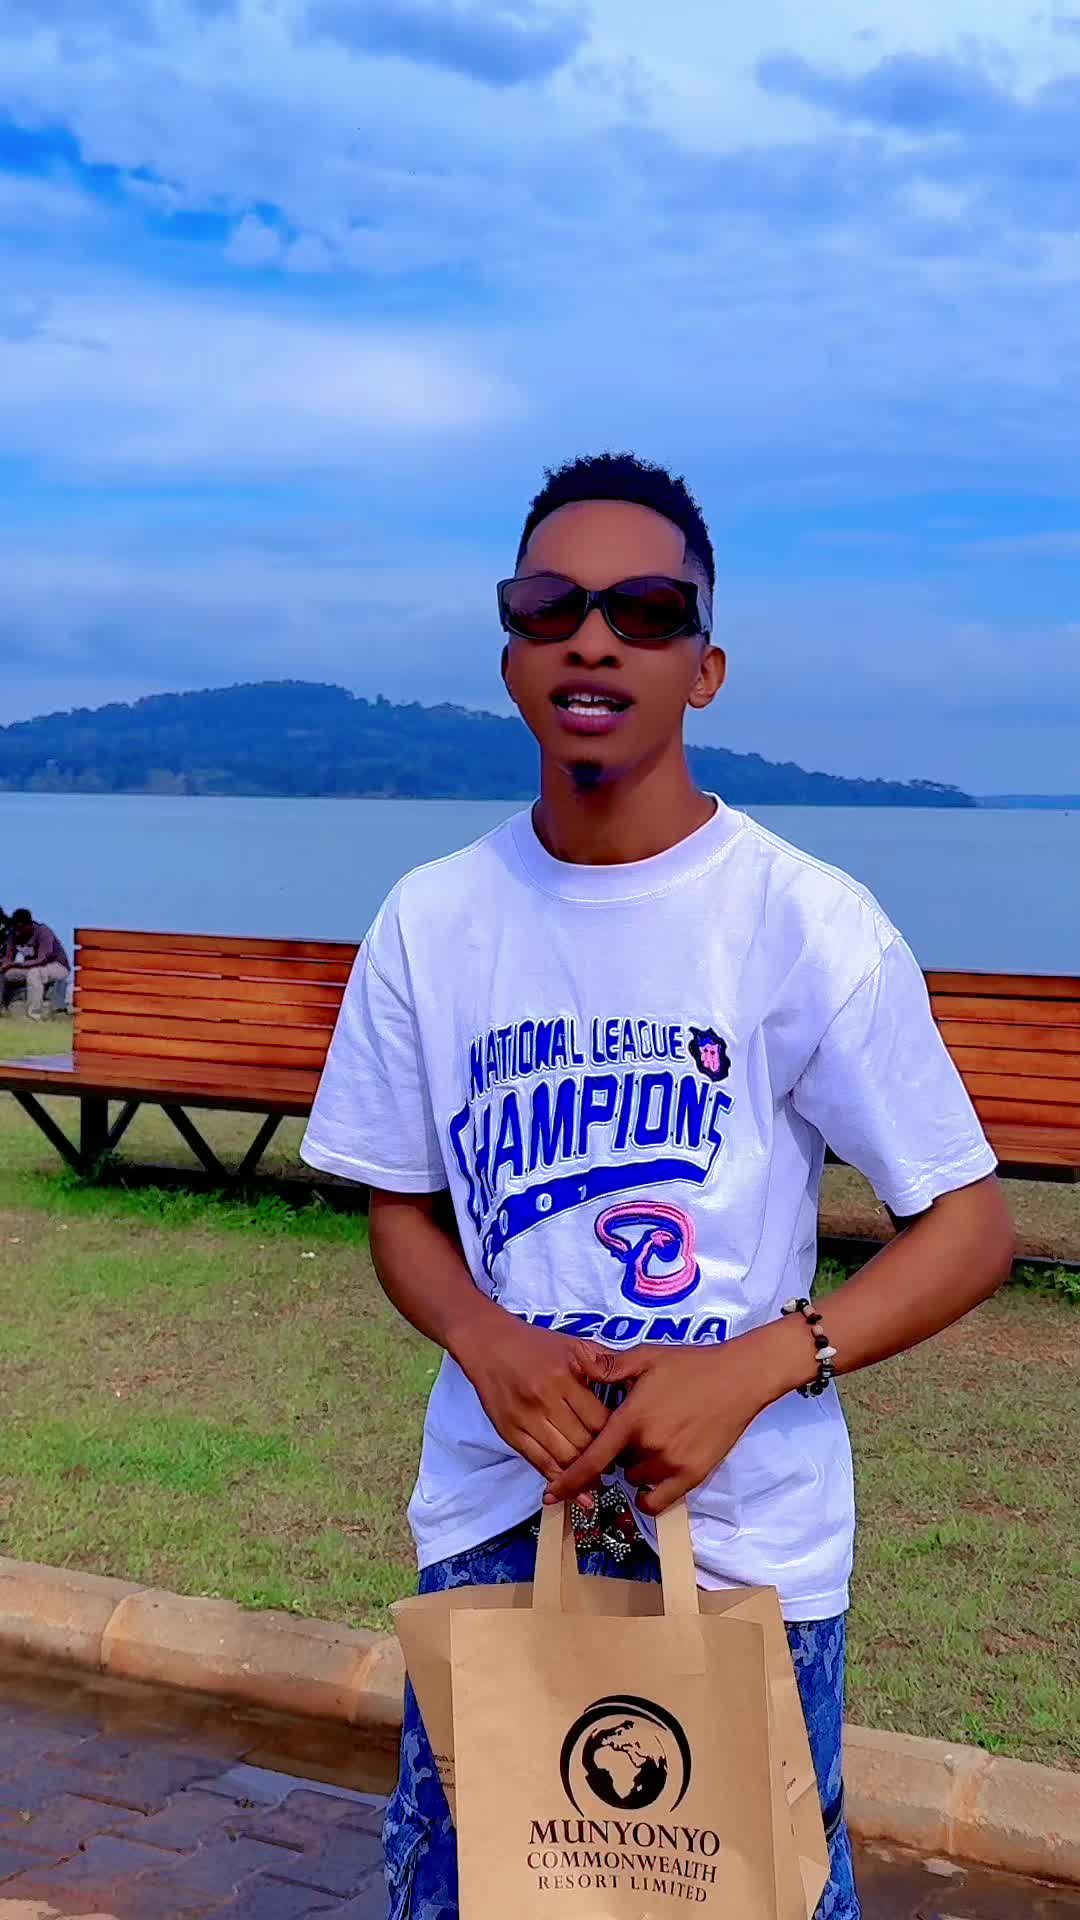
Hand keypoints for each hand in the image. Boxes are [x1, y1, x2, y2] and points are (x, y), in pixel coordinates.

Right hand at [450, 1309, 609, 1488]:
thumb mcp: (573, 1343)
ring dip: (584, 1473)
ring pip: (563, 1458)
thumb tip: (633, 1380)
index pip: (600, 1420)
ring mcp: (526, 1419)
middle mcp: (546, 1399)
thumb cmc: (534, 1344)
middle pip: (584, 1443)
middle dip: (604, 1458)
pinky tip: (574, 1489)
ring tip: (599, 1478)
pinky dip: (558, 1479)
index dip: (617, 1436)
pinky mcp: (510, 1433)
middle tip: (617, 1464)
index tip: (626, 1443)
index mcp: (565, 1377)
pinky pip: (538, 1463)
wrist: (488, 1343)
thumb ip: (603, 1362)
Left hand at [543, 1327, 799, 1515]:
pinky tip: (651, 1479)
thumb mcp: (646, 1357)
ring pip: (638, 1479)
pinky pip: (661, 1501)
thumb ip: (609, 1366)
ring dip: (636, 1467)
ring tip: (652, 1440)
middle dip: (617, 1452)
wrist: (739, 1378)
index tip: (550, 1496)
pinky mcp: (694, 1476)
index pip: (592, 1460)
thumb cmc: (690, 1365)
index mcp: (632, 1419)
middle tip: (633, 1429)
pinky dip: (651, 1494)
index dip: (568, 1481)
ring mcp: (673, 1465)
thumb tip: (578, 1365)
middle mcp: (649, 1447)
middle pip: (616, 1465)